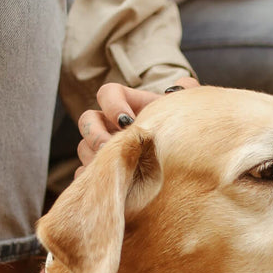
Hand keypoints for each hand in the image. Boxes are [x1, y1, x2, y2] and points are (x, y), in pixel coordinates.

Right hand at [76, 77, 199, 173]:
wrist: (180, 163)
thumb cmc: (178, 131)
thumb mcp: (184, 112)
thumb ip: (188, 92)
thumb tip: (185, 85)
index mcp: (127, 105)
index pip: (108, 93)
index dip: (112, 105)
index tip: (126, 121)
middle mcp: (109, 124)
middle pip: (87, 121)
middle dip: (96, 134)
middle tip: (111, 149)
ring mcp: (102, 148)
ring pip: (84, 149)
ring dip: (95, 158)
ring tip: (114, 171)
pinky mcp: (102, 172)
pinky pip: (86, 175)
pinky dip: (94, 180)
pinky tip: (111, 187)